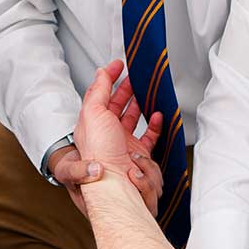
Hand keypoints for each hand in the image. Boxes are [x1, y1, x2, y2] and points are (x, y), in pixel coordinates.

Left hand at [71, 61, 164, 210]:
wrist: (115, 184)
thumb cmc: (100, 152)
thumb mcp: (93, 113)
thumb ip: (98, 90)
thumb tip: (102, 72)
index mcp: (92, 123)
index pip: (100, 94)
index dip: (108, 78)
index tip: (118, 64)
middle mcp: (107, 134)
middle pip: (117, 106)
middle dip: (125, 89)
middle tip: (134, 77)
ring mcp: (123, 144)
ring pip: (133, 119)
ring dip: (138, 104)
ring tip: (145, 92)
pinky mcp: (139, 155)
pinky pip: (149, 136)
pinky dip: (154, 125)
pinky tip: (155, 116)